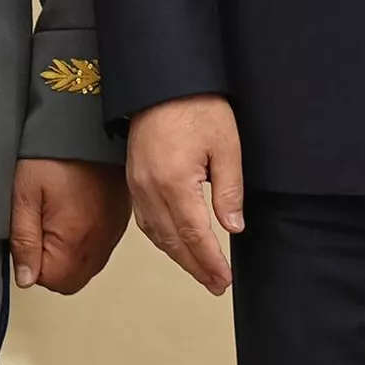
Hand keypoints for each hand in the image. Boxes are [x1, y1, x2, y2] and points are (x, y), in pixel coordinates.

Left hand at [9, 159, 129, 294]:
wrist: (83, 116)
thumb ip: (23, 240)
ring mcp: (114, 228)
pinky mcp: (120, 216)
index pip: (51, 280)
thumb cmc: (52, 151)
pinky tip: (75, 213)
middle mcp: (101, 239)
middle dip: (52, 264)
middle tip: (41, 227)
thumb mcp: (24, 193)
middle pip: (72, 279)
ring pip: (88, 264)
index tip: (30, 234)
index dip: (33, 262)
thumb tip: (25, 278)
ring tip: (57, 216)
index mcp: (76, 237)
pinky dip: (86, 239)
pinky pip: (102, 245)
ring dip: (70, 253)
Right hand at [126, 94, 241, 295]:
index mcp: (174, 181)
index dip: (210, 261)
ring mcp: (137, 183)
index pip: (194, 235)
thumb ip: (229, 190)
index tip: (224, 280)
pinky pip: (144, 218)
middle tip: (216, 285)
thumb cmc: (197, 104)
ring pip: (155, 233)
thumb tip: (232, 227)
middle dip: (195, 266)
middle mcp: (150, 188)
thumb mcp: (226, 144)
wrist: (162, 79)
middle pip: (172, 241)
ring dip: (177, 256)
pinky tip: (173, 242)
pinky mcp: (132, 176)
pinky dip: (160, 237)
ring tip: (199, 270)